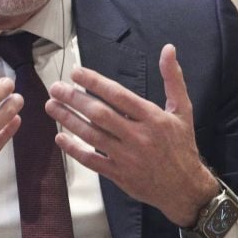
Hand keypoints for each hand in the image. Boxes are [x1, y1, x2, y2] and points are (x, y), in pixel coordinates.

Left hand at [45, 44, 217, 226]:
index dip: (95, 83)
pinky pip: (91, 161)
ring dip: (69, 120)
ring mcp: (127, 157)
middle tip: (55, 88)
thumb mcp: (183, 110)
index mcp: (152, 118)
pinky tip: (60, 138)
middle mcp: (138, 136)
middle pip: (100, 114)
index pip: (118, 95)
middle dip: (74, 99)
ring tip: (51, 106)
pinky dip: (74, 149)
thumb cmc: (182, 145)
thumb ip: (173, 79)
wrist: (186, 188)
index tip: (75, 73)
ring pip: (92, 136)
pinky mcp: (118, 175)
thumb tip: (168, 49)